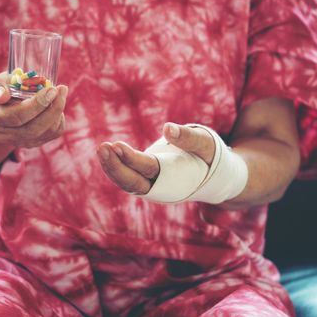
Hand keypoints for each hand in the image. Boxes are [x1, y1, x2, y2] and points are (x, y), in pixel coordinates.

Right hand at [0, 71, 67, 147]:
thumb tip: (4, 95)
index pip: (17, 116)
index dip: (36, 104)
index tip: (51, 89)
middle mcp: (5, 134)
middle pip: (33, 129)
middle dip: (52, 109)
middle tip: (61, 90)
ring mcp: (19, 141)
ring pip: (46, 132)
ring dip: (58, 112)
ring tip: (60, 93)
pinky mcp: (32, 143)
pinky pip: (52, 133)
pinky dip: (58, 118)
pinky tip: (55, 105)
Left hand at [97, 123, 215, 194]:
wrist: (214, 176)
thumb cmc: (210, 156)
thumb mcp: (206, 143)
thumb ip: (188, 137)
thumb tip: (167, 128)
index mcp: (175, 179)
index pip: (148, 169)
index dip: (131, 159)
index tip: (116, 145)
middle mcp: (160, 188)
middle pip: (132, 183)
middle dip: (115, 166)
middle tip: (102, 147)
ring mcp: (152, 186)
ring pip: (127, 182)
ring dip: (112, 166)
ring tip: (102, 148)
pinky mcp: (147, 180)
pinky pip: (128, 177)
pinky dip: (116, 166)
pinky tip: (107, 152)